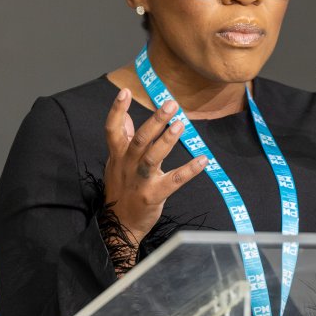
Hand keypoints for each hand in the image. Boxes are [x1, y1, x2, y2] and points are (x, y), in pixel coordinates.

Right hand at [103, 88, 207, 247]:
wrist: (120, 224)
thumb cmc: (120, 191)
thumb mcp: (115, 164)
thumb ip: (121, 140)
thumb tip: (125, 117)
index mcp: (118, 156)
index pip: (112, 129)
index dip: (117, 110)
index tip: (126, 92)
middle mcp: (127, 165)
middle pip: (139, 139)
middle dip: (155, 120)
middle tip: (170, 104)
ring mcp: (140, 181)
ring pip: (153, 156)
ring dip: (167, 140)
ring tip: (180, 124)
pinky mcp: (154, 195)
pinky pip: (174, 180)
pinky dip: (189, 170)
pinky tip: (203, 160)